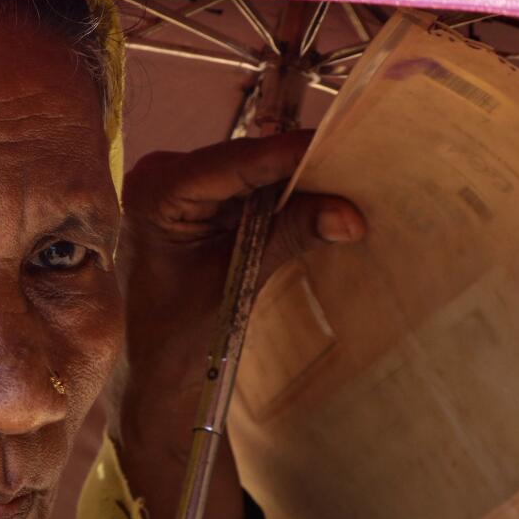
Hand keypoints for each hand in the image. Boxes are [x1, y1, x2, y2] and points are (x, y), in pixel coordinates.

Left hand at [112, 131, 365, 518]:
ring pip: (253, 173)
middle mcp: (160, 176)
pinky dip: (284, 197)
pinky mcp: (197, 204)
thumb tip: (352, 214)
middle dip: (302, 165)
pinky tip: (326, 197)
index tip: (349, 142)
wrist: (157, 376)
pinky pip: (249, 191)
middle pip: (247, 160)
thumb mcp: (238, 282)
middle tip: (364, 159)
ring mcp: (177, 188)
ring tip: (354, 178)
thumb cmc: (179, 339)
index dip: (294, 154)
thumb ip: (288, 236)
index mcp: (154, 192)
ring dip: (299, 180)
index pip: (237, 161)